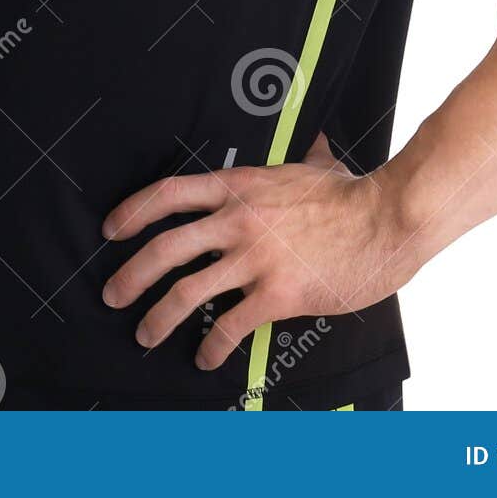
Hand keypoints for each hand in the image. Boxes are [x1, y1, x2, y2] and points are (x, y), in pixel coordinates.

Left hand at [99, 132, 413, 370]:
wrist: (385, 220)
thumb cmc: (350, 193)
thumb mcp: (311, 164)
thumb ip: (299, 155)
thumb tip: (311, 138)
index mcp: (238, 186)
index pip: (169, 193)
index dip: (132, 211)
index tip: (111, 230)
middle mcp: (237, 220)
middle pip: (164, 247)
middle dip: (130, 275)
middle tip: (112, 295)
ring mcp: (255, 258)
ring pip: (187, 292)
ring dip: (158, 318)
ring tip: (146, 334)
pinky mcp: (277, 294)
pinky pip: (230, 325)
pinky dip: (211, 347)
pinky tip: (205, 358)